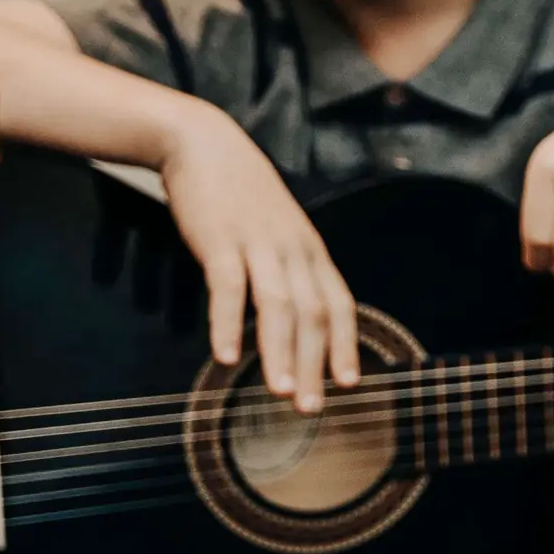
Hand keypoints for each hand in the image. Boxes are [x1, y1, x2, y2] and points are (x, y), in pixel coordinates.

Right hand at [157, 105, 357, 413]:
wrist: (203, 143)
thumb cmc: (240, 195)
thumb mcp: (277, 230)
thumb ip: (288, 268)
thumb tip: (295, 313)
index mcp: (310, 250)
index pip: (339, 304)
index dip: (346, 344)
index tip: (350, 385)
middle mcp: (293, 249)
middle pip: (313, 314)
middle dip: (315, 365)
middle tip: (312, 410)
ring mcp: (259, 243)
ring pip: (279, 306)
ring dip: (281, 353)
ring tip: (282, 393)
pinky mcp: (221, 238)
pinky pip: (228, 287)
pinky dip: (227, 324)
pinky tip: (226, 358)